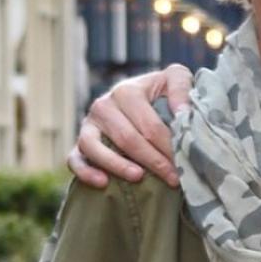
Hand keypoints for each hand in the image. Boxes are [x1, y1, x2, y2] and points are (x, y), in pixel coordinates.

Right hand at [68, 65, 193, 187]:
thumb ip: (181, 88)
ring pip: (95, 148)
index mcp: (126, 91)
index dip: (168, 147)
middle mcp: (103, 106)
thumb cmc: (161, 91)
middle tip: (173, 179)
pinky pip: (75, 159)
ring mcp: (89, 125)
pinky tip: (103, 183)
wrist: (144, 96)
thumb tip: (183, 113)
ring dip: (118, 165)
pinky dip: (86, 172)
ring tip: (139, 177)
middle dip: (153, 161)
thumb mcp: (175, 78)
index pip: (149, 125)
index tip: (185, 163)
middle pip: (127, 139)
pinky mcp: (80, 142)